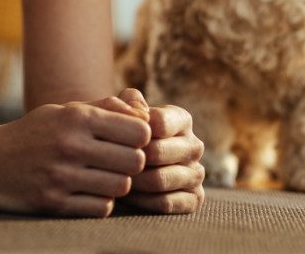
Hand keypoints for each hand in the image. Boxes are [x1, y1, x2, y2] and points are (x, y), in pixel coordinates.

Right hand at [0, 96, 150, 216]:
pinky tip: (87, 192)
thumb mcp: (64, 110)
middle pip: (135, 161)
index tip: (128, 141)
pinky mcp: (54, 203)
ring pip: (121, 187)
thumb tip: (145, 112)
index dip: (140, 138)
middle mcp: (70, 145)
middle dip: (131, 163)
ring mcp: (62, 176)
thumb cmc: (33, 133)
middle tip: (118, 162)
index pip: (138, 131)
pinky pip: (101, 208)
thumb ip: (106, 107)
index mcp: (76, 117)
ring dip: (117, 184)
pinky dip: (100, 202)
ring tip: (102, 177)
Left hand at [115, 88, 204, 213]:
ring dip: (133, 182)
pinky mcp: (195, 198)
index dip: (132, 132)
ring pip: (161, 180)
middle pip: (158, 152)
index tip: (113, 138)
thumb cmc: (124, 133)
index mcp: (182, 119)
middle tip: (108, 163)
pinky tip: (127, 196)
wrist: (126, 165)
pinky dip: (142, 201)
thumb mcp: (125, 111)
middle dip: (129, 159)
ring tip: (114, 178)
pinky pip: (166, 203)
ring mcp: (196, 173)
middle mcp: (194, 145)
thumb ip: (131, 101)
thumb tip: (141, 112)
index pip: (159, 123)